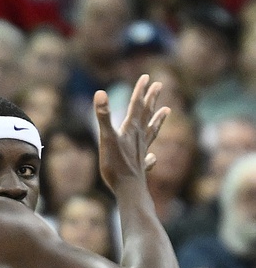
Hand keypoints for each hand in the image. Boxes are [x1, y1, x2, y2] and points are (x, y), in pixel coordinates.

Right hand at [95, 75, 168, 193]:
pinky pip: (149, 157)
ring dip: (158, 120)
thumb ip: (103, 116)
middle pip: (147, 115)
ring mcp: (142, 151)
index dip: (140, 91)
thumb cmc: (116, 165)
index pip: (136, 106)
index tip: (146, 77)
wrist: (129, 190)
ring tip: (167, 110)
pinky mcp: (141, 165)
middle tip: (159, 85)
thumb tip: (100, 93)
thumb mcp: (106, 138)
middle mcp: (139, 138)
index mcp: (131, 130)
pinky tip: (152, 158)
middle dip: (151, 99)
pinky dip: (151, 155)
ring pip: (152, 131)